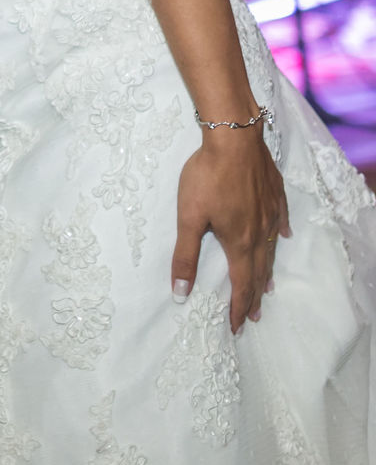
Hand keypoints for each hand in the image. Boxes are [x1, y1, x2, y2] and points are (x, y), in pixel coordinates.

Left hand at [171, 128, 289, 332]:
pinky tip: (283, 237)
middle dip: (254, 296)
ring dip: (267, 271)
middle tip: (253, 315)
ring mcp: (270, 212)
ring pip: (272, 249)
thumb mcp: (189, 216)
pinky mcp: (275, 193)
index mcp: (239, 241)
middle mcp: (260, 231)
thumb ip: (184, 255)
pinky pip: (281, 220)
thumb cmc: (208, 175)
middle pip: (259, 271)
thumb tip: (181, 293)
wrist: (234, 138)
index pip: (241, 284)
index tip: (237, 326)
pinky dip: (280, 234)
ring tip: (267, 286)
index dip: (238, 307)